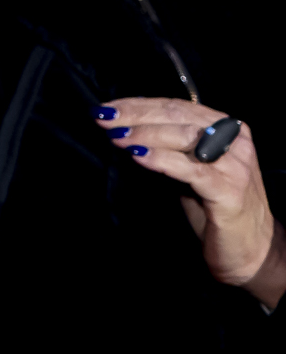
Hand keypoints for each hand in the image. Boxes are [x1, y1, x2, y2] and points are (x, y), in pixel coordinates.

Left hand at [100, 98, 285, 308]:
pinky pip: (191, 170)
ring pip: (185, 137)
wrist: (248, 248)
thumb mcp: (189, 166)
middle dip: (135, 116)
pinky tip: (139, 155)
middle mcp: (234, 140)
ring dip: (145, 134)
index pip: (176, 107)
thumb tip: (125, 125)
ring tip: (117, 136)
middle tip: (104, 119)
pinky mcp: (229, 191)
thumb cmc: (212, 205)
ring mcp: (234, 165)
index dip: (138, 105)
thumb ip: (169, 144)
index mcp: (225, 127)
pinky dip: (162, 159)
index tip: (107, 107)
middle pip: (178, 117)